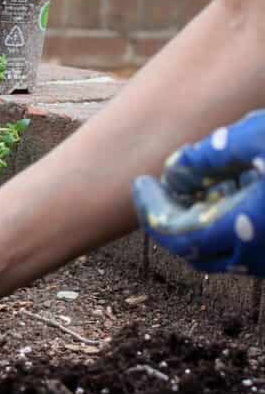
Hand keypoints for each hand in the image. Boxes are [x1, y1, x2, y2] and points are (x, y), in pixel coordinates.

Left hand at [133, 109, 264, 275]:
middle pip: (195, 250)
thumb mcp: (259, 138)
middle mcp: (260, 254)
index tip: (140, 184)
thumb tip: (173, 170)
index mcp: (247, 229)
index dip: (152, 210)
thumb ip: (212, 155)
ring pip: (222, 252)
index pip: (178, 236)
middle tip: (156, 188)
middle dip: (170, 220)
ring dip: (199, 222)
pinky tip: (231, 188)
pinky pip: (246, 246)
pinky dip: (226, 223)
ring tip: (193, 183)